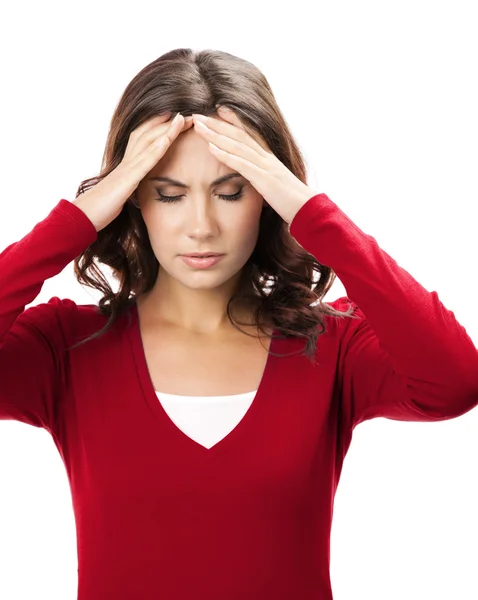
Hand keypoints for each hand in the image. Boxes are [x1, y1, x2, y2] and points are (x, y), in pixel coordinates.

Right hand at [73, 112, 193, 231]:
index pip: (142, 139)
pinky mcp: (127, 180)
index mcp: (125, 165)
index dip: (156, 126)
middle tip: (184, 114)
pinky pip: (145, 161)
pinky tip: (169, 138)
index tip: (173, 118)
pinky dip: (157, 148)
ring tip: (182, 118)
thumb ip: (130, 188)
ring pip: (148, 142)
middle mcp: (125, 161)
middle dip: (167, 123)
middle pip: (147, 135)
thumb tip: (135, 189)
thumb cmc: (101, 209)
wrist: (84, 217)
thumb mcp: (121, 195)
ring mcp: (126, 169)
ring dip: (167, 129)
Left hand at [191, 106, 317, 223]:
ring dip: (216, 135)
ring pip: (238, 145)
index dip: (234, 120)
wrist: (309, 211)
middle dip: (217, 124)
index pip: (250, 134)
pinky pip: (242, 164)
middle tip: (198, 115)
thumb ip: (265, 181)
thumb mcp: (277, 187)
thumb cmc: (293, 203)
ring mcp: (266, 167)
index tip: (219, 109)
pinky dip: (225, 155)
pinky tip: (211, 148)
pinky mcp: (264, 180)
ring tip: (198, 126)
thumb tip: (258, 182)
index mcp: (270, 159)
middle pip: (239, 135)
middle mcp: (267, 158)